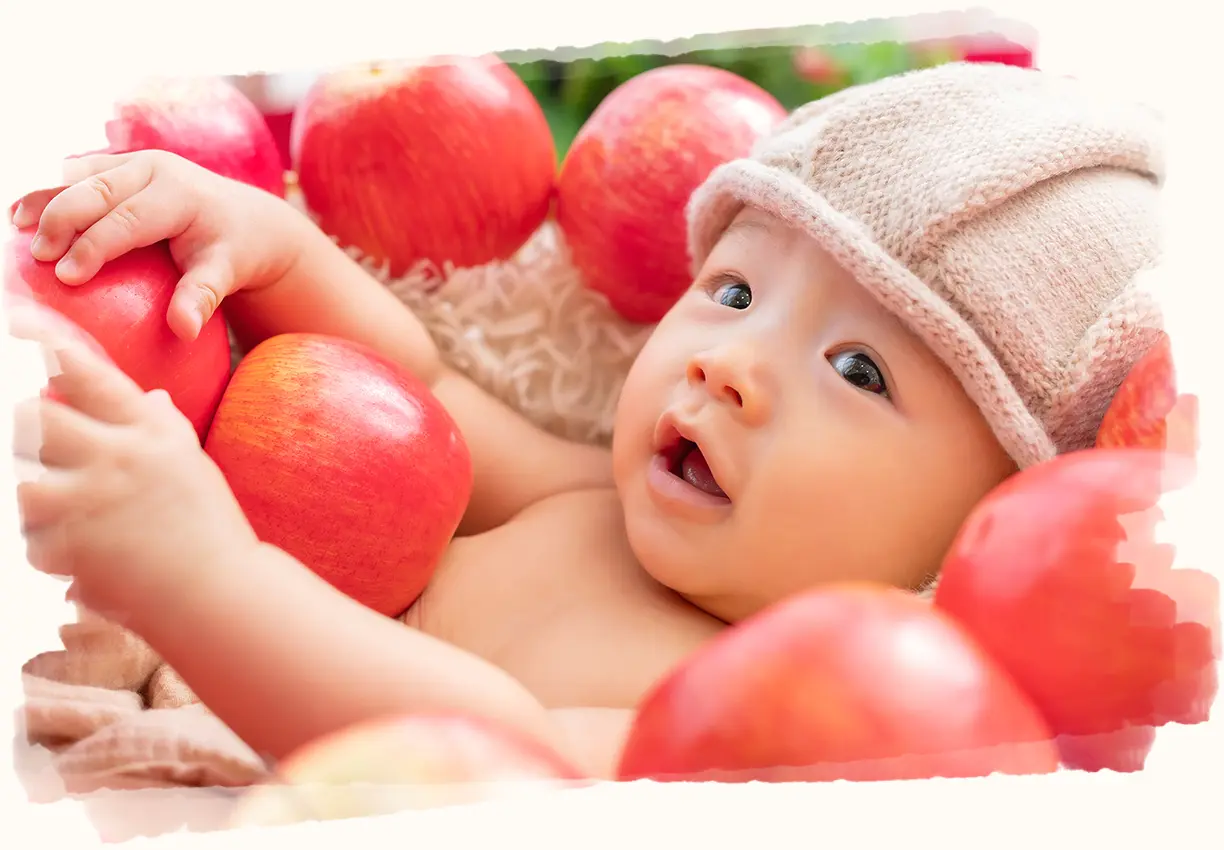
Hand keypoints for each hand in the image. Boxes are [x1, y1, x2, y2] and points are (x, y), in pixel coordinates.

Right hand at [10, 150, 301, 341]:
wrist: (247, 217)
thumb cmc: (234, 251)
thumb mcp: (226, 273)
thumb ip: (203, 297)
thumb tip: (184, 330)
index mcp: (179, 193)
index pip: (128, 219)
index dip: (94, 245)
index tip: (66, 277)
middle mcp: (154, 169)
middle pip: (96, 189)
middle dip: (61, 219)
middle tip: (38, 257)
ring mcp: (134, 163)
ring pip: (80, 176)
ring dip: (45, 199)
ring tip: (16, 226)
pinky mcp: (120, 166)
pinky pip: (78, 176)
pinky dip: (49, 193)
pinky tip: (22, 216)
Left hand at [10, 303, 260, 625]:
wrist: (218, 592)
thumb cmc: (210, 528)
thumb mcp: (191, 465)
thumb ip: (162, 428)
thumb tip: (153, 398)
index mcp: (149, 429)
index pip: (85, 371)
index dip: (41, 340)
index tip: (10, 316)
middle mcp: (117, 456)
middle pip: (33, 417)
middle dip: (24, 425)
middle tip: (32, 438)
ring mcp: (92, 501)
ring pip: (21, 480)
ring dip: (32, 494)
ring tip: (64, 509)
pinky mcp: (72, 547)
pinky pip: (30, 538)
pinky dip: (47, 548)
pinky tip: (81, 556)